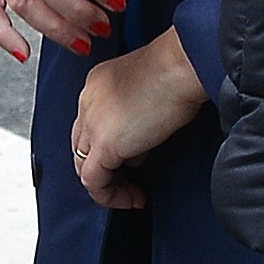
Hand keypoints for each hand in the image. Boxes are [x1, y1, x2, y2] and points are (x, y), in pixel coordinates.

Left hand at [70, 28, 209, 208]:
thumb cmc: (178, 70)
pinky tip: (134, 198)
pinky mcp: (102, 143)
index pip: (90, 125)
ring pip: (84, 166)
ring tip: (133, 193)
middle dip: (103, 169)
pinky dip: (111, 196)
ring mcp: (91, 122)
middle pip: (82, 147)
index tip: (130, 161)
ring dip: (109, 186)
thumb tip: (138, 148)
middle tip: (128, 181)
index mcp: (97, 83)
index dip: (108, 148)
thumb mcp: (148, 91)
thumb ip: (135, 117)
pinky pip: (94, 182)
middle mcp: (87, 101)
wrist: (182, 65)